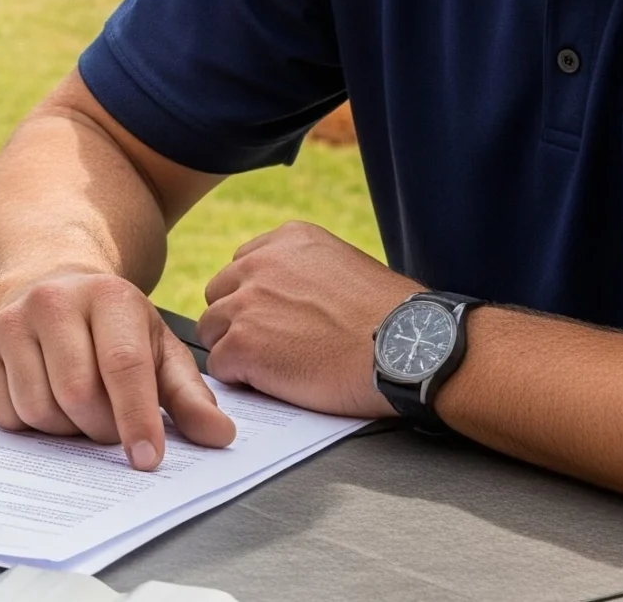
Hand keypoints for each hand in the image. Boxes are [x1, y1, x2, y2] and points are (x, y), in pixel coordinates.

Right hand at [0, 270, 235, 469]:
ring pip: (38, 409)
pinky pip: (5, 414)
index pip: (123, 366)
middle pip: (77, 394)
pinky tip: (47, 400)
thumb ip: (189, 395)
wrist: (51, 285)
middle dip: (100, 428)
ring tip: (79, 410)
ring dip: (65, 430)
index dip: (137, 418)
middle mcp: (54, 300)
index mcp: (109, 296)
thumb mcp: (158, 349)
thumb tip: (219, 436)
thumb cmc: (113, 328)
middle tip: (111, 426)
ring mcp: (12, 321)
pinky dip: (30, 426)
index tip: (147, 459)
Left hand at [196, 221, 417, 416]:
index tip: (278, 318)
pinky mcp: (243, 344)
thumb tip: (286, 294)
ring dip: (237, 350)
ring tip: (278, 366)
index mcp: (288, 240)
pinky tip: (276, 383)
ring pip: (212, 329)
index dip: (256, 298)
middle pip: (220, 295)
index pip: (242, 266)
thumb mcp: (346, 267)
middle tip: (273, 346)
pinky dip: (242, 379)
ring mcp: (247, 303)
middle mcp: (260, 264)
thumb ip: (305, 272)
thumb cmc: (393, 320)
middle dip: (238, 321)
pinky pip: (220, 365)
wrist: (409, 351)